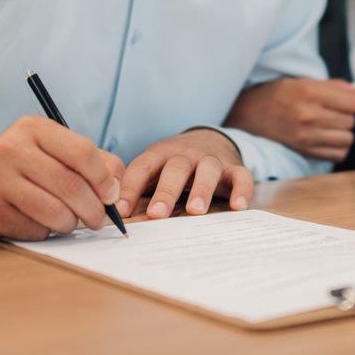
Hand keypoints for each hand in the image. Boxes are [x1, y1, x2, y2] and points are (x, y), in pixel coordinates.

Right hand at [0, 116, 124, 240]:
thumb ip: (90, 162)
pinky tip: (38, 223)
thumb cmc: (20, 167)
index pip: (82, 152)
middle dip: (93, 209)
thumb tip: (116, 189)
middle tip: (98, 220)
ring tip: (70, 222)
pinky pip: (33, 229)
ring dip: (71, 224)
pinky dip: (45, 232)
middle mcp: (11, 148)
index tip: (110, 196)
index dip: (103, 178)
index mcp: (33, 128)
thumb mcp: (50, 151)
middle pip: (70, 185)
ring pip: (54, 211)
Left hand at [118, 128, 254, 219]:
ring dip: (202, 189)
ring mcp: (211, 159)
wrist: (209, 139)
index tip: (121, 210)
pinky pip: (241, 176)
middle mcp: (186, 154)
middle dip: (166, 191)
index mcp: (160, 153)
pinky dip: (241, 190)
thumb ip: (139, 188)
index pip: (142, 167)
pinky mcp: (234, 167)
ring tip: (196, 211)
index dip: (131, 188)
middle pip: (176, 168)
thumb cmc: (173, 165)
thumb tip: (112, 215)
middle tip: (157, 214)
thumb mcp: (154, 168)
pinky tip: (237, 207)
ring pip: (208, 169)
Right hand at [226, 77, 354, 161]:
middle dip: (346, 116)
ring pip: (347, 139)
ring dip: (343, 133)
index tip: (340, 101)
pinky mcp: (304, 151)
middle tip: (332, 112)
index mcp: (310, 92)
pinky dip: (337, 148)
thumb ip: (336, 86)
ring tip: (330, 126)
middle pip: (350, 121)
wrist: (249, 113)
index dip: (350, 101)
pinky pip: (337, 155)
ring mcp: (306, 136)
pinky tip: (327, 139)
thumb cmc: (280, 94)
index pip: (353, 103)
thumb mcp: (305, 82)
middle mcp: (308, 115)